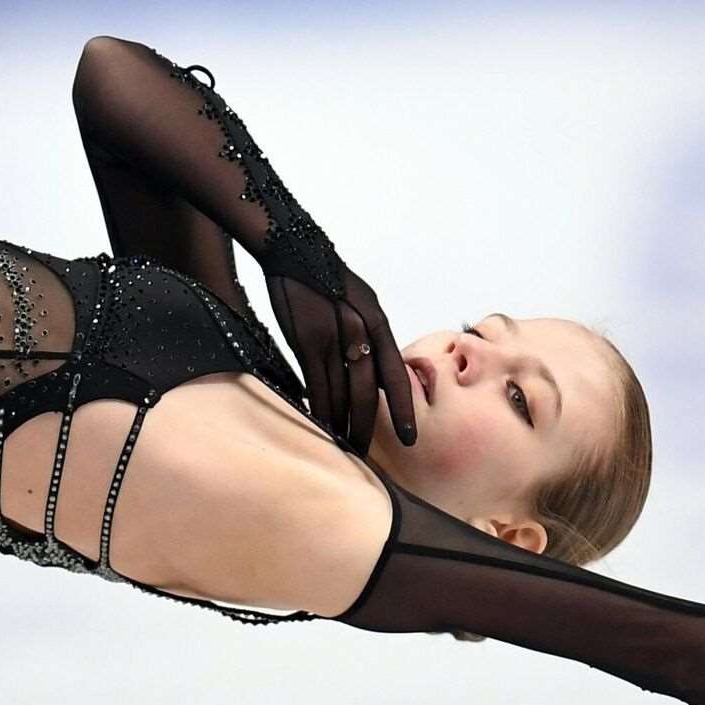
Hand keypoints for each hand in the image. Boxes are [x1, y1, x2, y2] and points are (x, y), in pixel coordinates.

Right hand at [265, 261, 416, 456]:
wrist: (294, 250)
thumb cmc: (325, 279)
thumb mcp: (358, 302)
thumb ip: (367, 336)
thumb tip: (370, 374)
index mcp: (378, 321)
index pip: (396, 374)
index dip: (403, 409)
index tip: (410, 438)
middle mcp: (361, 330)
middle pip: (367, 392)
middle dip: (365, 427)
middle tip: (363, 454)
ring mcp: (334, 336)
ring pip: (340, 393)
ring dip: (340, 423)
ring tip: (340, 447)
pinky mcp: (306, 340)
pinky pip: (315, 384)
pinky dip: (318, 407)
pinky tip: (318, 423)